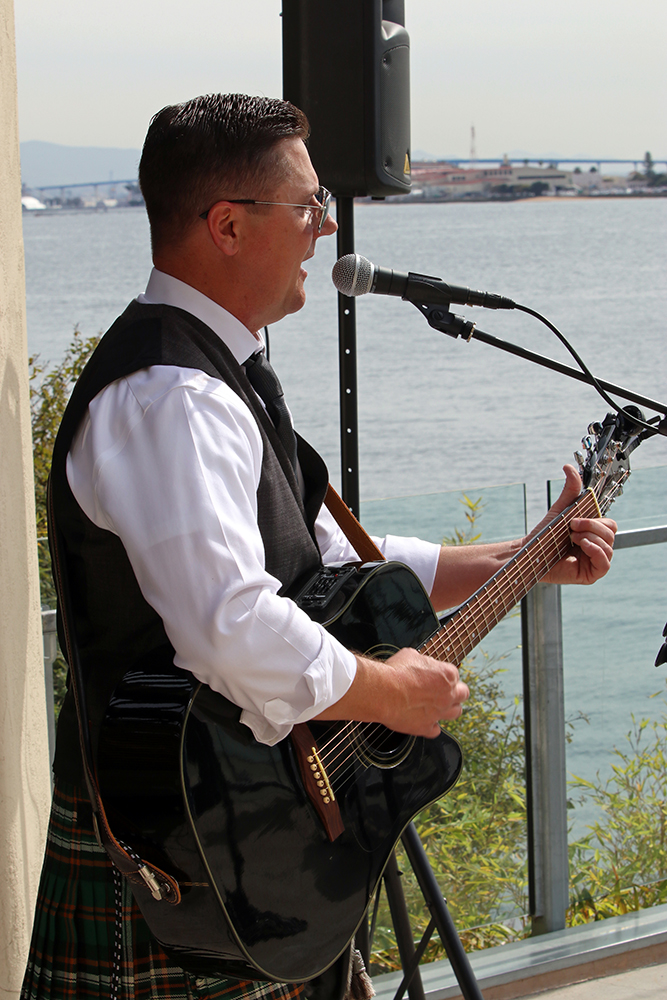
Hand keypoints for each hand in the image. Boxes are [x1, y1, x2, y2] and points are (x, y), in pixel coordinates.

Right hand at [313, 647, 468, 738]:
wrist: (383, 692)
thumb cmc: (396, 672)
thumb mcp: (411, 655)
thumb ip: (422, 661)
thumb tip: (420, 663)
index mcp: (447, 675)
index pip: (454, 674)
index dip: (443, 675)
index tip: (435, 675)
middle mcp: (448, 695)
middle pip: (463, 694)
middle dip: (455, 692)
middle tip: (443, 690)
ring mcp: (439, 713)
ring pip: (456, 713)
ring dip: (449, 709)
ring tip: (437, 706)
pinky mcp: (426, 727)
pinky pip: (435, 730)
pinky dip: (431, 726)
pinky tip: (423, 720)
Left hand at [531, 464, 616, 585]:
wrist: (530, 553)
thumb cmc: (545, 535)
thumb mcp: (561, 510)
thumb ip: (570, 490)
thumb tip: (569, 467)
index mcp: (594, 534)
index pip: (610, 524)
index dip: (595, 520)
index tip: (574, 519)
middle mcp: (598, 547)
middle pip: (611, 533)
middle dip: (591, 527)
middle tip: (571, 528)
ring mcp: (596, 562)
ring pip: (609, 547)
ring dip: (589, 538)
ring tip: (571, 538)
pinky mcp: (591, 574)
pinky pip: (605, 563)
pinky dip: (596, 551)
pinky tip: (583, 546)